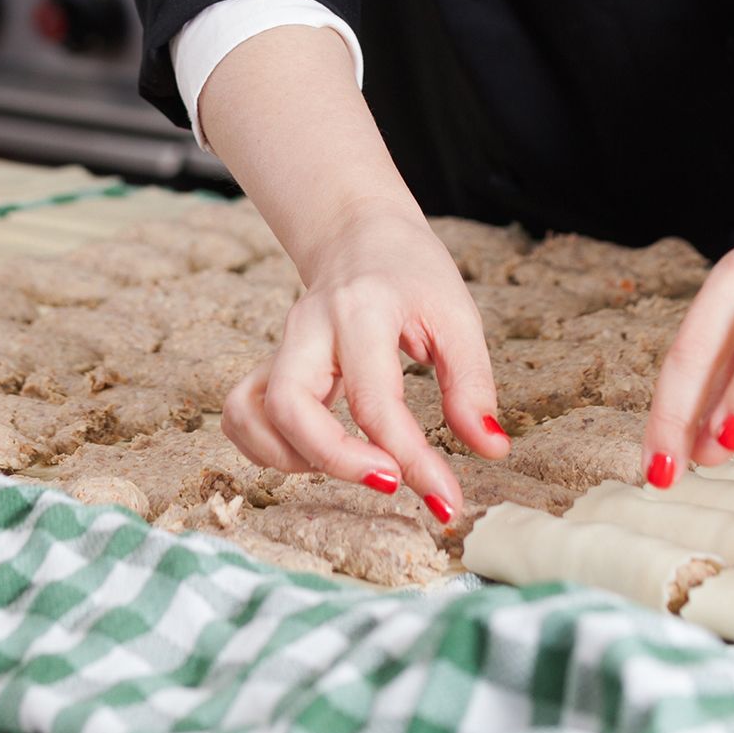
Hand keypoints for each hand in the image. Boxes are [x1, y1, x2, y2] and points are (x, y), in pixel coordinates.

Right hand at [222, 199, 505, 523]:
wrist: (359, 232)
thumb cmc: (411, 272)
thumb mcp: (457, 315)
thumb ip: (472, 383)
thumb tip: (491, 450)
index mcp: (362, 311)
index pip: (375, 400)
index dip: (410, 459)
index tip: (445, 500)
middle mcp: (310, 328)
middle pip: (289, 405)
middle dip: (335, 461)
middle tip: (390, 483)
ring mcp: (281, 346)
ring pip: (251, 413)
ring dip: (294, 459)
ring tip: (353, 465)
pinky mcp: (268, 363)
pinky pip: (242, 414)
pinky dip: (268, 448)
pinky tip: (317, 454)